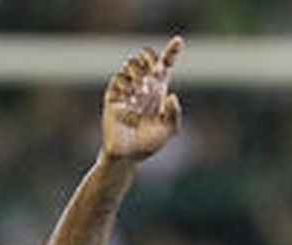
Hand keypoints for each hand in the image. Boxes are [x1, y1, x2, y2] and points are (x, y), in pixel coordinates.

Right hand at [102, 35, 182, 161]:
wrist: (128, 156)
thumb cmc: (149, 144)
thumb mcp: (169, 130)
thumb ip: (174, 114)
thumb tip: (172, 96)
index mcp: (158, 89)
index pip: (165, 64)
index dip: (172, 51)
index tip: (179, 41)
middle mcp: (142, 85)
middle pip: (145, 58)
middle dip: (149, 59)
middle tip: (154, 71)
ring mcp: (126, 89)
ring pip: (130, 64)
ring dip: (137, 73)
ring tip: (141, 92)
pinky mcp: (112, 96)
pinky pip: (118, 80)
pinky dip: (125, 86)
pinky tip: (129, 98)